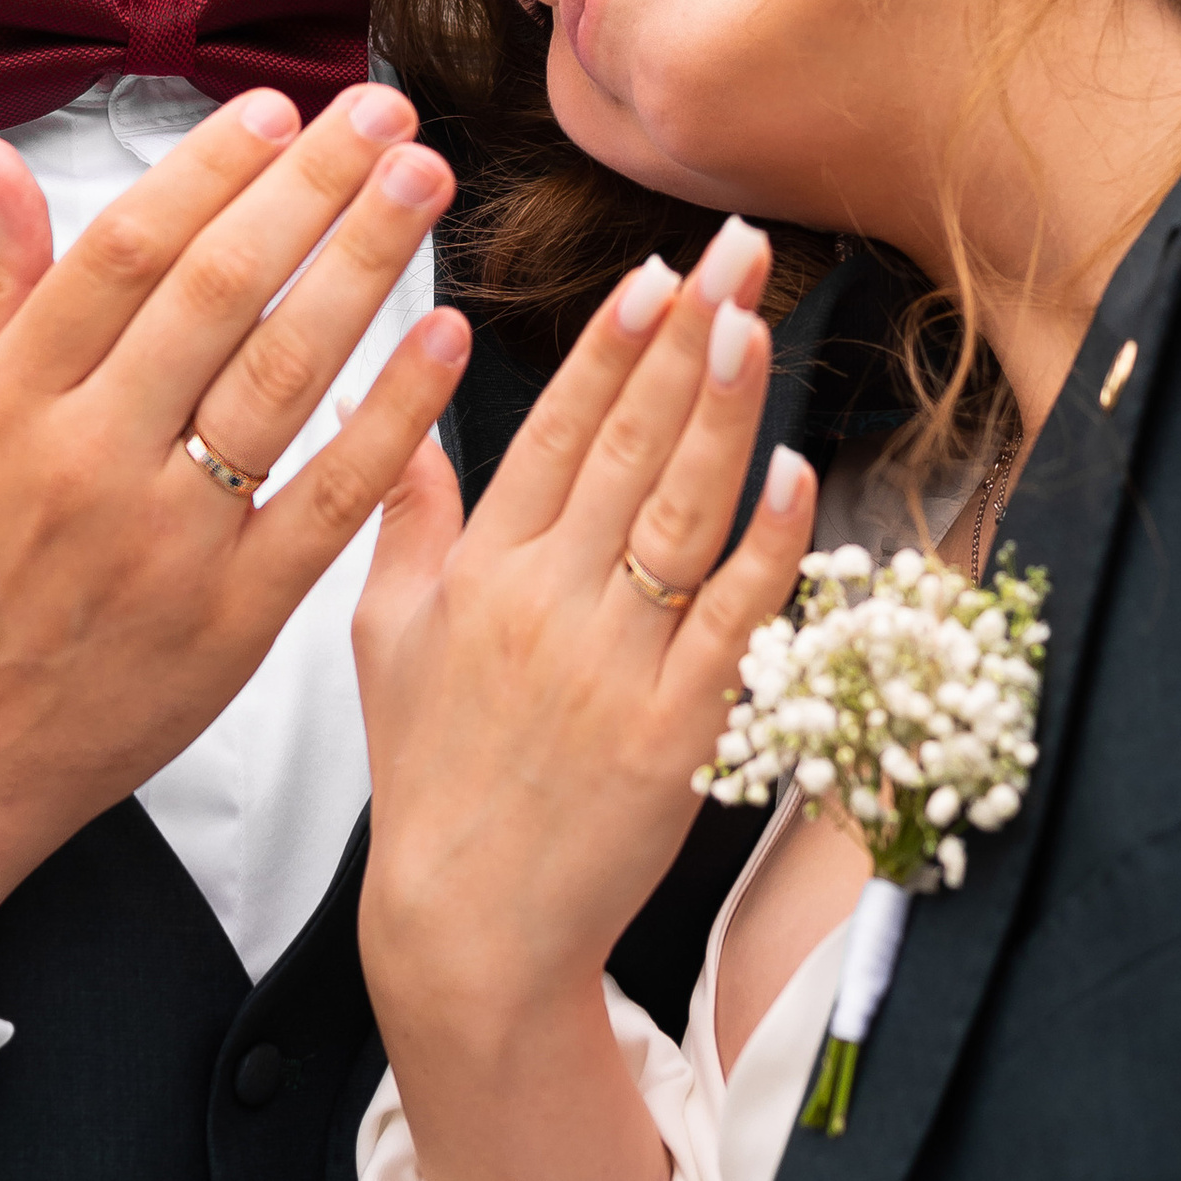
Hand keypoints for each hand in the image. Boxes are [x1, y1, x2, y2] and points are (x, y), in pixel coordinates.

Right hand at [0, 82, 464, 984]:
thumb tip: (2, 161)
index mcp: (14, 401)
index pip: (127, 250)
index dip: (211, 168)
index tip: (283, 106)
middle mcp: (90, 460)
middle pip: (219, 294)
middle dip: (313, 190)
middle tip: (389, 113)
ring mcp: (167, 542)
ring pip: (285, 378)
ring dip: (366, 268)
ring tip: (426, 184)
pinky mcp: (231, 619)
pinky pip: (330, 498)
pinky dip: (394, 414)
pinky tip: (446, 335)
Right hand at [351, 216, 817, 1180]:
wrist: (468, 931)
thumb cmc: (430, 778)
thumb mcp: (385, 637)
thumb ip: (404, 516)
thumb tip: (399, 411)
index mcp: (481, 571)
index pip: (556, 431)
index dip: (608, 346)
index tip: (653, 273)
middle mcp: (547, 604)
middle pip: (630, 447)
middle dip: (687, 338)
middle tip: (737, 249)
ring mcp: (615, 667)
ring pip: (681, 514)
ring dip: (723, 412)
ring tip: (759, 322)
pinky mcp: (677, 733)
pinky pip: (732, 622)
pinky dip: (765, 547)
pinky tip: (795, 473)